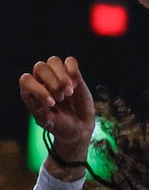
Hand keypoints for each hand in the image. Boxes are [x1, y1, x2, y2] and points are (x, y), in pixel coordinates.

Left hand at [19, 56, 94, 179]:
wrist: (80, 128)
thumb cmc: (61, 127)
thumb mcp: (49, 123)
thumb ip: (42, 111)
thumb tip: (42, 97)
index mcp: (31, 93)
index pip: (26, 79)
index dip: (39, 89)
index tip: (52, 104)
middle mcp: (42, 82)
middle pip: (40, 67)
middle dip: (53, 83)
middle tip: (61, 98)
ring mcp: (57, 77)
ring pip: (53, 60)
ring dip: (63, 76)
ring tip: (69, 92)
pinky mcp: (73, 75)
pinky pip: (70, 61)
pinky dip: (73, 71)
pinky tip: (76, 85)